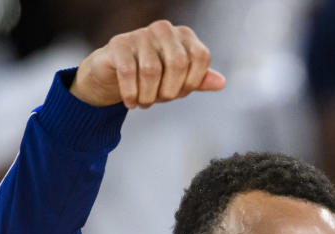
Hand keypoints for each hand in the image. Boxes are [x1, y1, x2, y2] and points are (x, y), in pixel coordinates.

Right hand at [69, 20, 225, 108]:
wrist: (113, 74)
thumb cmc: (152, 78)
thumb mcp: (178, 81)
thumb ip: (199, 80)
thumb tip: (221, 82)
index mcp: (184, 36)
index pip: (201, 57)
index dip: (192, 81)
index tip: (179, 93)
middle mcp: (164, 29)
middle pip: (178, 63)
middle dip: (170, 90)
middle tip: (159, 101)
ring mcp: (141, 34)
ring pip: (152, 70)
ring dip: (148, 96)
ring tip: (143, 103)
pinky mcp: (119, 44)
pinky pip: (129, 72)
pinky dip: (131, 93)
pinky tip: (130, 103)